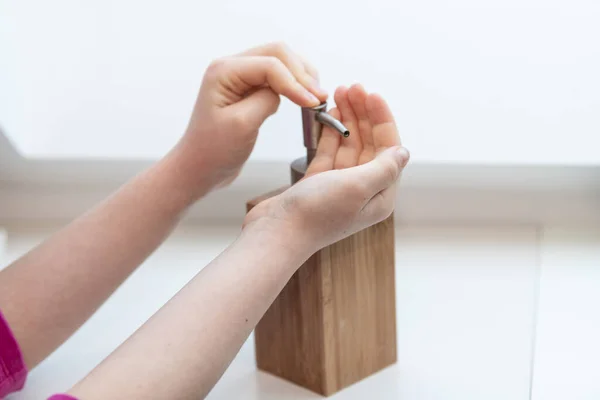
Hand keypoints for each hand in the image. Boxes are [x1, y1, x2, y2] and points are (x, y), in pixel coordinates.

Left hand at [174, 42, 327, 193]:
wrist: (199, 168)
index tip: (313, 103)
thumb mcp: (242, 124)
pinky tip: (304, 98)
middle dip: (302, 73)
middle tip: (319, 97)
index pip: (270, 65)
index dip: (295, 82)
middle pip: (278, 53)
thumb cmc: (213, 150)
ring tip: (316, 98)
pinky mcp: (248, 89)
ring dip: (301, 76)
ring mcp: (240, 77)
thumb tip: (289, 89)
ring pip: (280, 61)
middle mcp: (231, 67)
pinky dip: (294, 84)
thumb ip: (266, 99)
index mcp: (224, 71)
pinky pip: (277, 77)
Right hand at [244, 85, 408, 254]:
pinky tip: (331, 114)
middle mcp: (362, 190)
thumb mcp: (358, 187)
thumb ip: (384, 167)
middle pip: (369, 144)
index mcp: (379, 195)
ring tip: (340, 93)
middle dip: (364, 114)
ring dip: (347, 119)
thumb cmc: (316, 214)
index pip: (389, 149)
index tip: (371, 95)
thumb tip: (403, 152)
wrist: (276, 233)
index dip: (382, 119)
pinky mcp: (318, 182)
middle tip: (353, 87)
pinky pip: (330, 151)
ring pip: (349, 144)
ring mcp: (339, 186)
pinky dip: (331, 132)